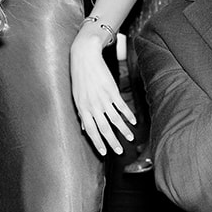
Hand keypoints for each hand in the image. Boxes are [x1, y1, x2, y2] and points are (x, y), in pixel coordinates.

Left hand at [69, 29, 136, 154]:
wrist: (85, 58)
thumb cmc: (80, 78)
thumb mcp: (77, 97)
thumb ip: (82, 114)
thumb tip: (84, 128)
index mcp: (82, 109)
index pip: (90, 131)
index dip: (97, 142)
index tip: (104, 152)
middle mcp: (93, 106)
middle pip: (104, 129)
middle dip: (112, 142)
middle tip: (120, 151)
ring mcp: (103, 99)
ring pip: (115, 120)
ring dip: (123, 130)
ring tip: (130, 138)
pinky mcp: (112, 91)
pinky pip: (122, 107)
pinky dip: (129, 115)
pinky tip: (134, 121)